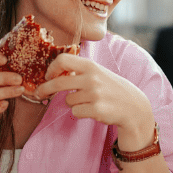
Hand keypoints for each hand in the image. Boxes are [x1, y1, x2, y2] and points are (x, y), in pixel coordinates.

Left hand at [34, 53, 153, 147]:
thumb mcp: (99, 73)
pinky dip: (80, 112)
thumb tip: (55, 72)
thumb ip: (80, 71)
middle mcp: (92, 78)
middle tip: (39, 93)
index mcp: (91, 66)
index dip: (51, 68)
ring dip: (73, 102)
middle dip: (45, 89)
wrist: (133, 106)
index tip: (48, 76)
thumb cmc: (112, 89)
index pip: (63, 59)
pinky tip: (93, 109)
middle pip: (58, 82)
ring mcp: (94, 94)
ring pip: (67, 100)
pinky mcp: (96, 109)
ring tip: (89, 101)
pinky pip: (75, 112)